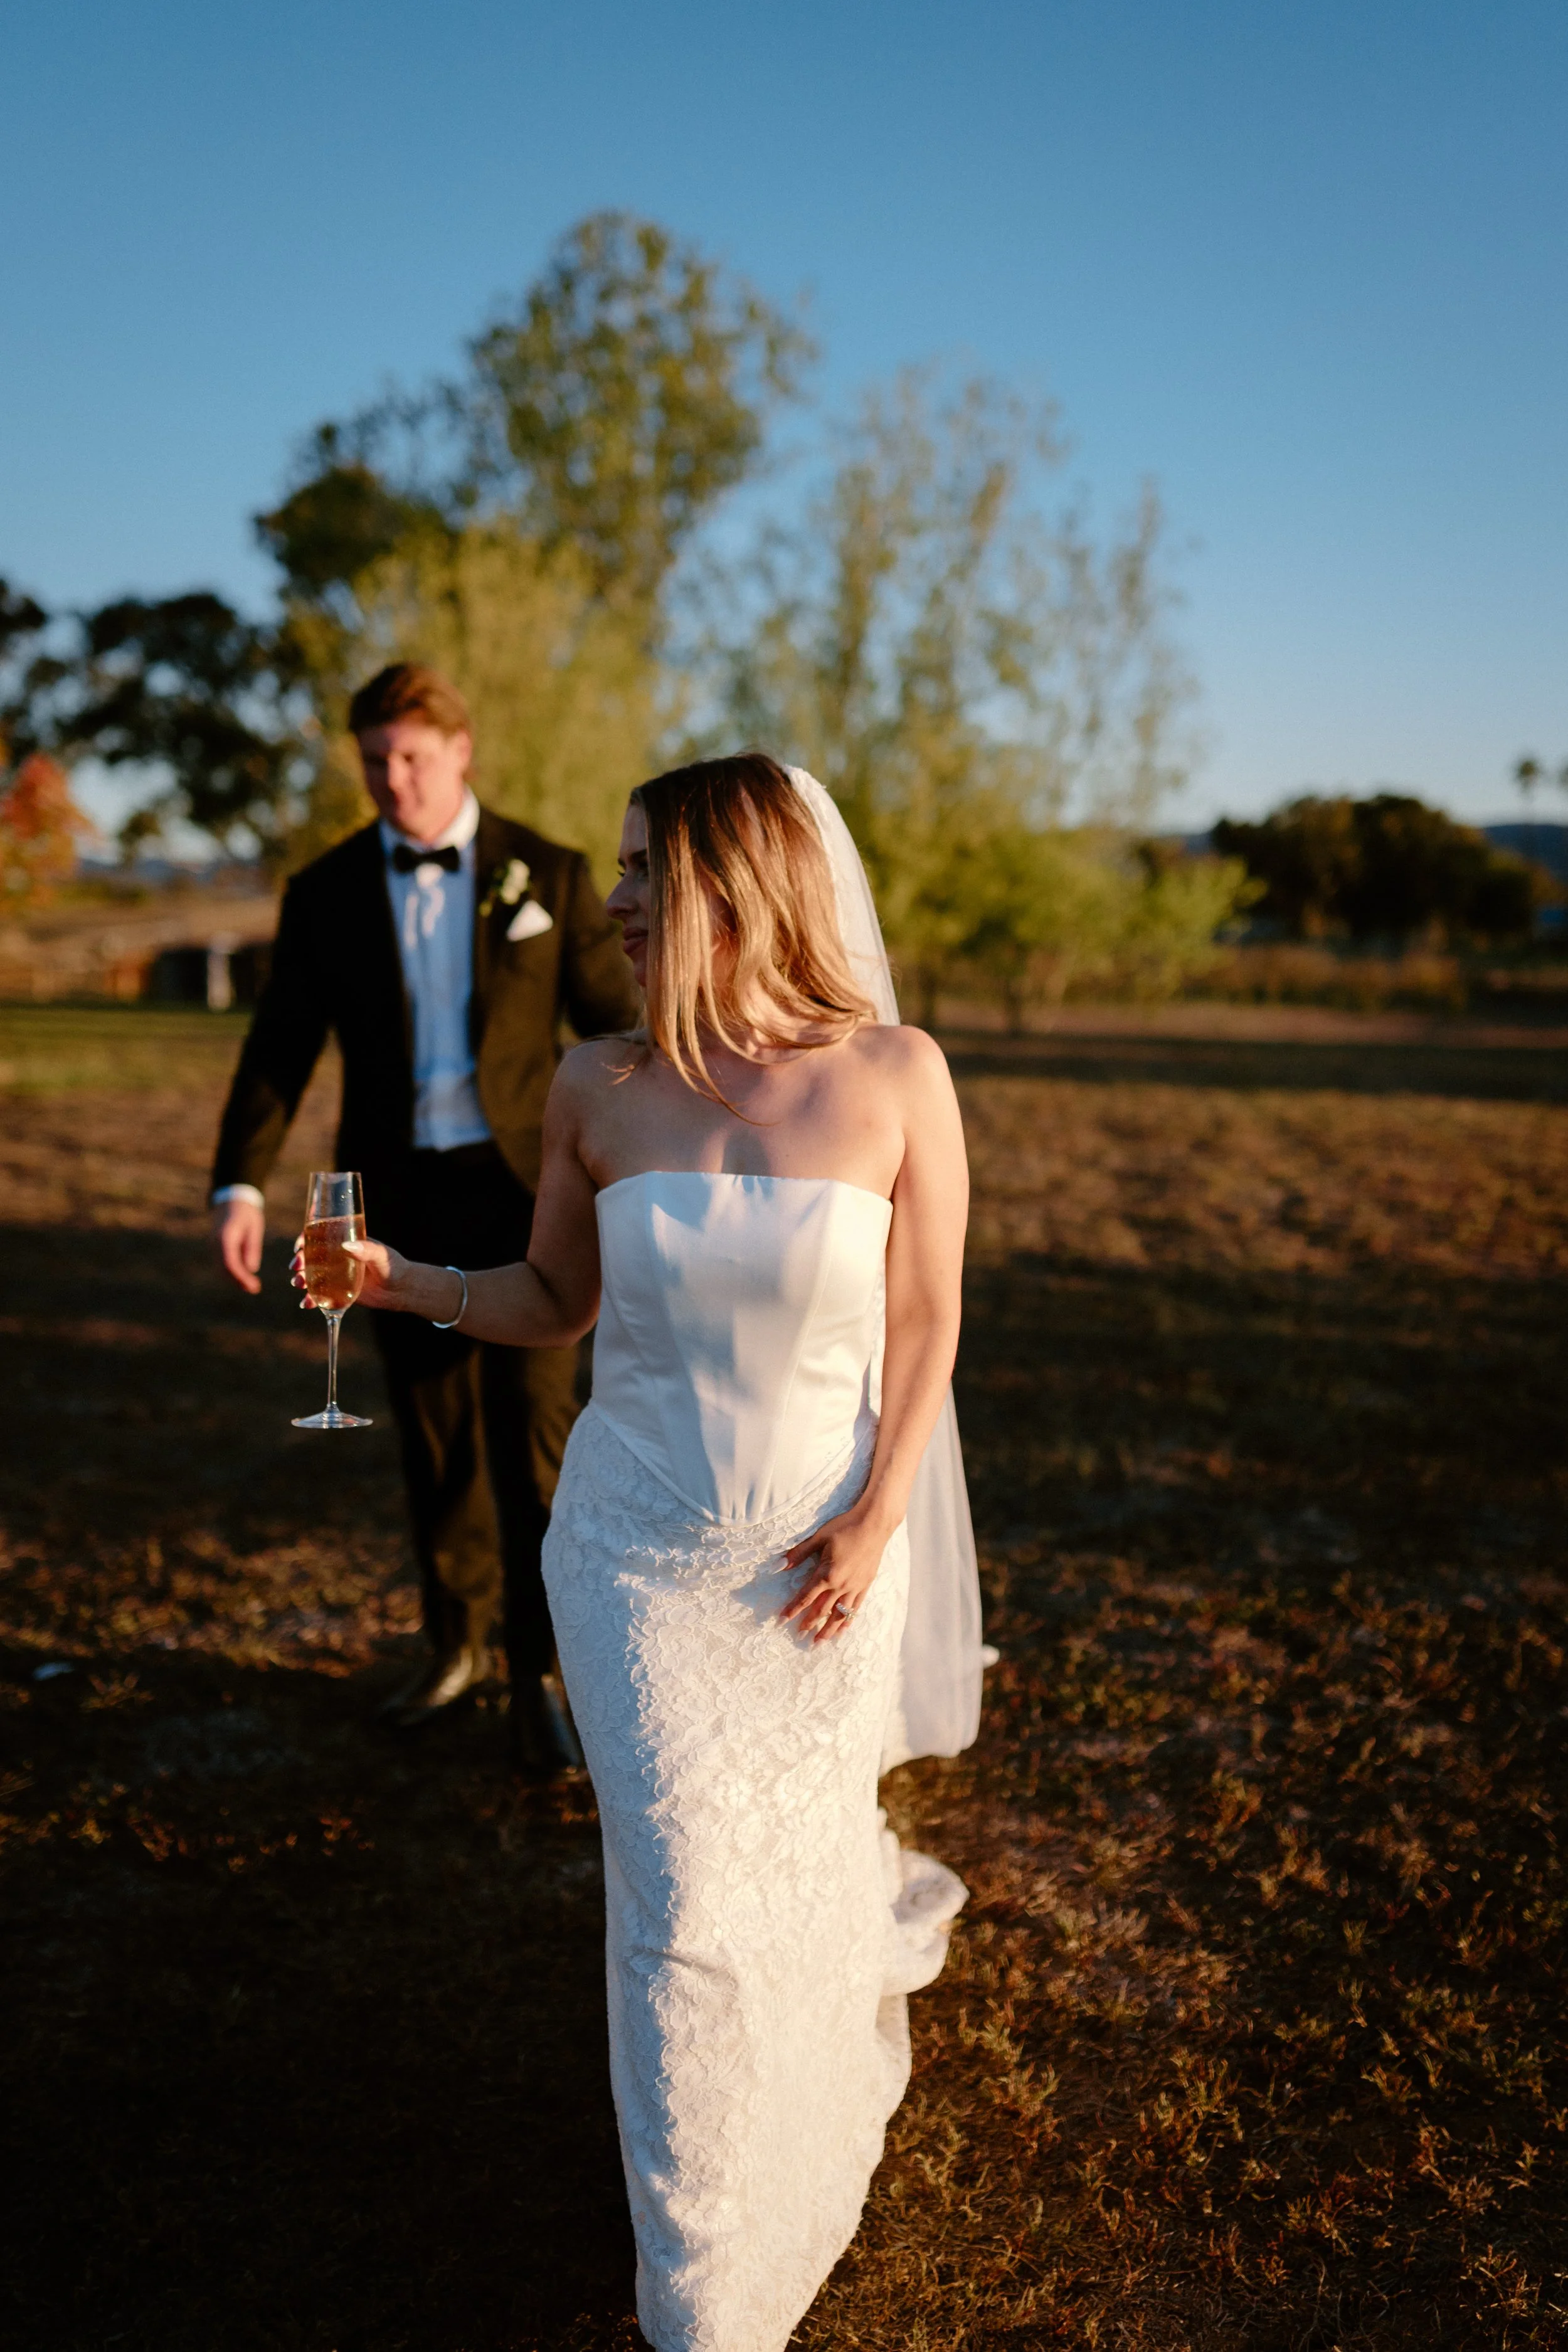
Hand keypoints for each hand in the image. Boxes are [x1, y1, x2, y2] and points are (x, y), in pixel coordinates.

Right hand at [213, 1197, 264, 1294]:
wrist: (231, 1200)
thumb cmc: (246, 1213)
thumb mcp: (254, 1227)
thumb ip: (251, 1247)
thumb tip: (251, 1269)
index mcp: (225, 1236)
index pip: (230, 1262)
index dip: (241, 1277)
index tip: (254, 1286)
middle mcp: (215, 1243)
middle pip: (223, 1268)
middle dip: (238, 1281)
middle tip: (255, 1289)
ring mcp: (213, 1246)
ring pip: (220, 1268)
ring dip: (234, 1279)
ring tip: (252, 1287)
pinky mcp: (216, 1248)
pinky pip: (221, 1264)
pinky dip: (231, 1273)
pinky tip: (244, 1279)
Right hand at [289, 1233, 416, 1311]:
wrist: (401, 1290)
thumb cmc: (393, 1266)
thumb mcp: (381, 1255)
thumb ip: (367, 1249)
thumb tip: (347, 1245)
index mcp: (345, 1243)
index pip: (319, 1236)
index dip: (305, 1239)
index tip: (299, 1245)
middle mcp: (337, 1258)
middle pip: (310, 1257)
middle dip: (299, 1261)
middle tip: (297, 1267)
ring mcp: (335, 1276)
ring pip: (311, 1276)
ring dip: (301, 1279)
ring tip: (299, 1284)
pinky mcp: (337, 1293)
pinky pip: (319, 1296)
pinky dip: (310, 1299)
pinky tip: (306, 1303)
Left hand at [779, 1506, 889, 1643]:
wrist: (874, 1524)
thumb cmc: (845, 1527)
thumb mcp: (819, 1537)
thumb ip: (799, 1553)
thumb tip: (780, 1565)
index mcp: (827, 1573)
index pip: (805, 1597)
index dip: (792, 1609)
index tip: (782, 1621)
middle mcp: (840, 1585)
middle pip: (821, 1610)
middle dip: (809, 1624)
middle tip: (799, 1636)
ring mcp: (854, 1587)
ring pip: (839, 1614)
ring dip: (828, 1630)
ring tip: (820, 1642)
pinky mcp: (865, 1585)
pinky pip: (855, 1608)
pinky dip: (847, 1620)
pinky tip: (842, 1630)